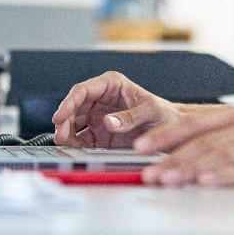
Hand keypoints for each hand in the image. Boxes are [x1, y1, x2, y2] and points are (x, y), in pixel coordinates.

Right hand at [51, 71, 181, 147]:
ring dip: (66, 132)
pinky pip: (81, 138)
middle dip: (64, 120)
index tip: (60, 116)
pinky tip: (74, 150)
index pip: (84, 90)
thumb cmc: (164, 114)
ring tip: (65, 143)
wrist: (172, 132)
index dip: (69, 102)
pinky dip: (75, 144)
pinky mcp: (99, 135)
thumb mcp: (151, 111)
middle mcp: (101, 99)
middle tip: (61, 135)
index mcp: (112, 85)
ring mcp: (98, 117)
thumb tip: (108, 122)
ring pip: (73, 123)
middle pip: (74, 107)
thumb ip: (131, 116)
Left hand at [134, 107, 233, 186]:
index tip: (140, 146)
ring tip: (168, 179)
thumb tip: (188, 155)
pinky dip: (226, 177)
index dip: (166, 134)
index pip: (196, 123)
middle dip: (171, 157)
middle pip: (204, 141)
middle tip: (147, 171)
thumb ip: (229, 138)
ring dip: (190, 169)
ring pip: (222, 155)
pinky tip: (208, 183)